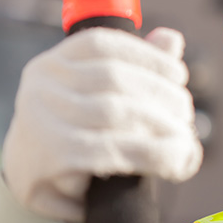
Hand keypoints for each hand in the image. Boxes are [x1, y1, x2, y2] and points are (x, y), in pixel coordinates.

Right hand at [2, 27, 202, 222]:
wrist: (37, 184)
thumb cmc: (80, 134)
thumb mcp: (103, 97)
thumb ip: (136, 66)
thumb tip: (171, 38)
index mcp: (54, 63)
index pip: (103, 45)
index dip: (148, 56)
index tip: (178, 74)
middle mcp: (41, 86)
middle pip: (113, 77)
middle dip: (160, 92)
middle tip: (185, 111)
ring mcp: (41, 121)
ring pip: (115, 112)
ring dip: (160, 124)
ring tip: (184, 137)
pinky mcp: (52, 158)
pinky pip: (112, 151)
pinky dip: (152, 153)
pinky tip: (174, 160)